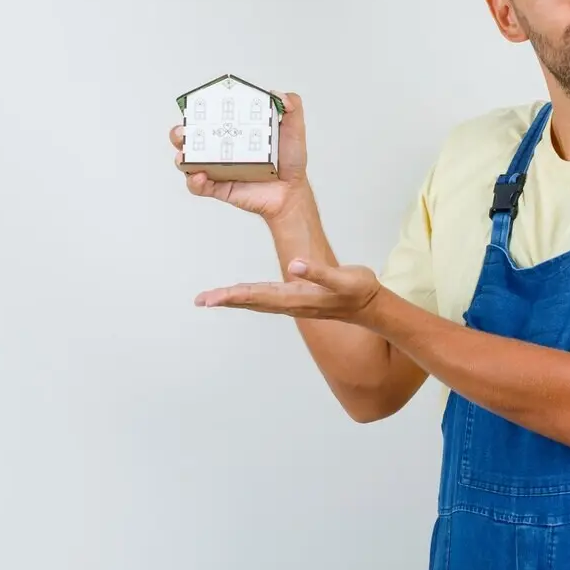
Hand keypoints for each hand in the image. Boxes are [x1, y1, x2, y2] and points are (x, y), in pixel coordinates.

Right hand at [172, 91, 309, 221]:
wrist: (292, 191)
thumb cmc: (290, 161)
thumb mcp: (294, 129)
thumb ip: (292, 107)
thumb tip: (278, 93)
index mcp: (235, 130)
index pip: (211, 116)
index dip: (199, 110)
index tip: (196, 105)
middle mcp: (222, 148)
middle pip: (191, 138)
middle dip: (180, 132)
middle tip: (183, 130)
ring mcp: (218, 169)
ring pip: (188, 162)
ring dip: (181, 157)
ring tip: (183, 155)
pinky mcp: (219, 187)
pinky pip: (199, 186)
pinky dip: (194, 182)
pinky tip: (199, 176)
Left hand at [194, 257, 383, 323]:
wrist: (369, 305)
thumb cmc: (358, 290)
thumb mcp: (342, 278)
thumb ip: (318, 272)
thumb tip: (293, 264)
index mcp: (297, 297)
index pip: (258, 296)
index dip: (233, 295)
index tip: (211, 298)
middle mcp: (290, 303)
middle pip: (251, 301)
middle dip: (225, 300)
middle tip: (200, 300)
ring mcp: (292, 303)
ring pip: (256, 301)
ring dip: (233, 299)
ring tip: (211, 298)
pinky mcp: (296, 298)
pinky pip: (265, 298)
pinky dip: (248, 295)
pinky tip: (240, 293)